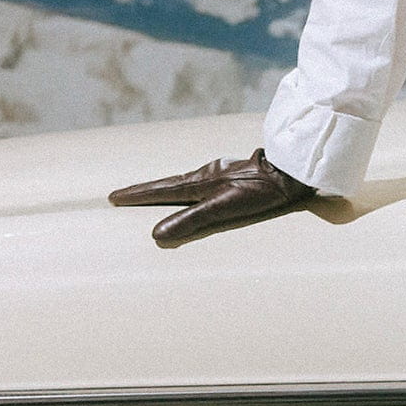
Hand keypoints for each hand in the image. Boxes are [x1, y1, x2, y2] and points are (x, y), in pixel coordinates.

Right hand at [108, 148, 317, 248]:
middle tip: (121, 195)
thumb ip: (191, 220)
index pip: (161, 191)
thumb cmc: (259, 191)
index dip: (138, 196)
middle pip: (168, 184)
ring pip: (183, 182)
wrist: (291, 171)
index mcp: (199, 183)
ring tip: (150, 193)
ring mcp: (220, 174)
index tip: (114, 197)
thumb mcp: (222, 208)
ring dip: (164, 189)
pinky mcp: (234, 175)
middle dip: (144, 191)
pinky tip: (195, 189)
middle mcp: (206, 175)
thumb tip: (156, 234)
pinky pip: (200, 183)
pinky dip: (185, 188)